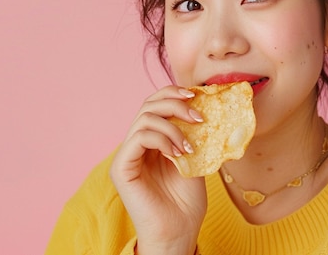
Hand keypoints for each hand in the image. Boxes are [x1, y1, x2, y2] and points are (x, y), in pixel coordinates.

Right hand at [110, 85, 206, 254]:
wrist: (178, 234)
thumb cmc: (186, 204)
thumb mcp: (195, 161)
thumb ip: (193, 136)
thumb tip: (206, 108)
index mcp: (151, 142)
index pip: (155, 105)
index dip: (173, 94)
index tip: (197, 95)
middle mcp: (136, 145)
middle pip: (147, 105)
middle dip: (174, 103)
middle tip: (198, 115)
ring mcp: (127, 155)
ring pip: (143, 118)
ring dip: (171, 126)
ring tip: (189, 145)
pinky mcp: (121, 167)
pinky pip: (138, 138)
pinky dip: (161, 139)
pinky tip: (177, 153)